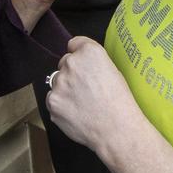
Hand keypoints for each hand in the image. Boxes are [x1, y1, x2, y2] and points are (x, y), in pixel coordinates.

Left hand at [46, 37, 140, 156]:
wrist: (116, 128)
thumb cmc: (119, 101)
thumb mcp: (113, 70)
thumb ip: (93, 62)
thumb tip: (82, 64)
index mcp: (89, 52)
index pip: (74, 43)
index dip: (79, 54)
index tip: (83, 64)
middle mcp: (71, 63)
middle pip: (65, 62)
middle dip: (72, 73)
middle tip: (85, 88)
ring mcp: (59, 83)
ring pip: (57, 81)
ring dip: (65, 89)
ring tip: (82, 103)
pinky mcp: (52, 101)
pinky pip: (53, 99)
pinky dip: (61, 105)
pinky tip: (76, 113)